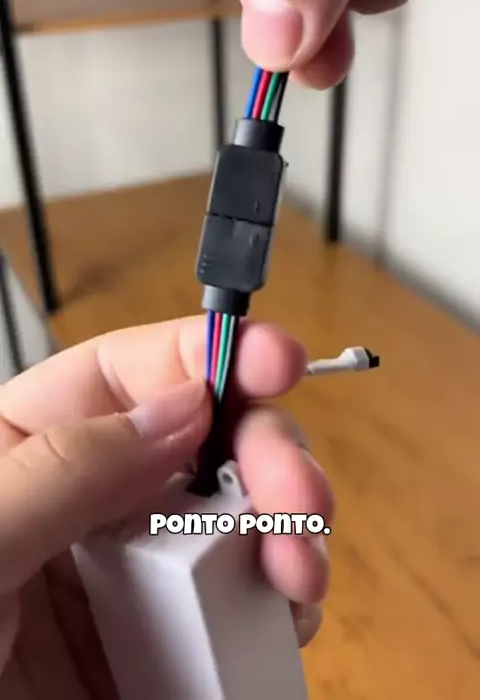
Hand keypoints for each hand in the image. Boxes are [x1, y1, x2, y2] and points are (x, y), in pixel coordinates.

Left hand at [0, 317, 332, 697]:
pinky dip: (282, 594)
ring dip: (289, 521)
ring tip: (299, 566)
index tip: (271, 360)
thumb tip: (180, 411)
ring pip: (239, 509)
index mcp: (24, 450)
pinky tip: (288, 610)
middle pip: (202, 433)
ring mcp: (135, 573)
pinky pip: (244, 597)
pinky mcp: (167, 642)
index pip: (123, 374)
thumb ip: (62, 471)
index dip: (201, 352)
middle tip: (300, 494)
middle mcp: (90, 500)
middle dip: (265, 446)